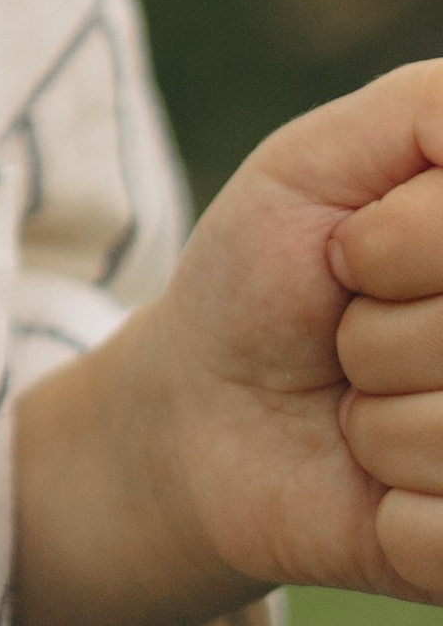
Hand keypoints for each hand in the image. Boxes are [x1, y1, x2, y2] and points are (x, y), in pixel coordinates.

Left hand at [13, 59, 442, 625]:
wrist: (205, 415)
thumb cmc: (270, 270)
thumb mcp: (324, 159)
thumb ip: (432, 112)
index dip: (392, 245)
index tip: (349, 253)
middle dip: (379, 330)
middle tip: (351, 338)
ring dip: (379, 424)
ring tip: (364, 411)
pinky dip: (390, 513)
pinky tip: (380, 495)